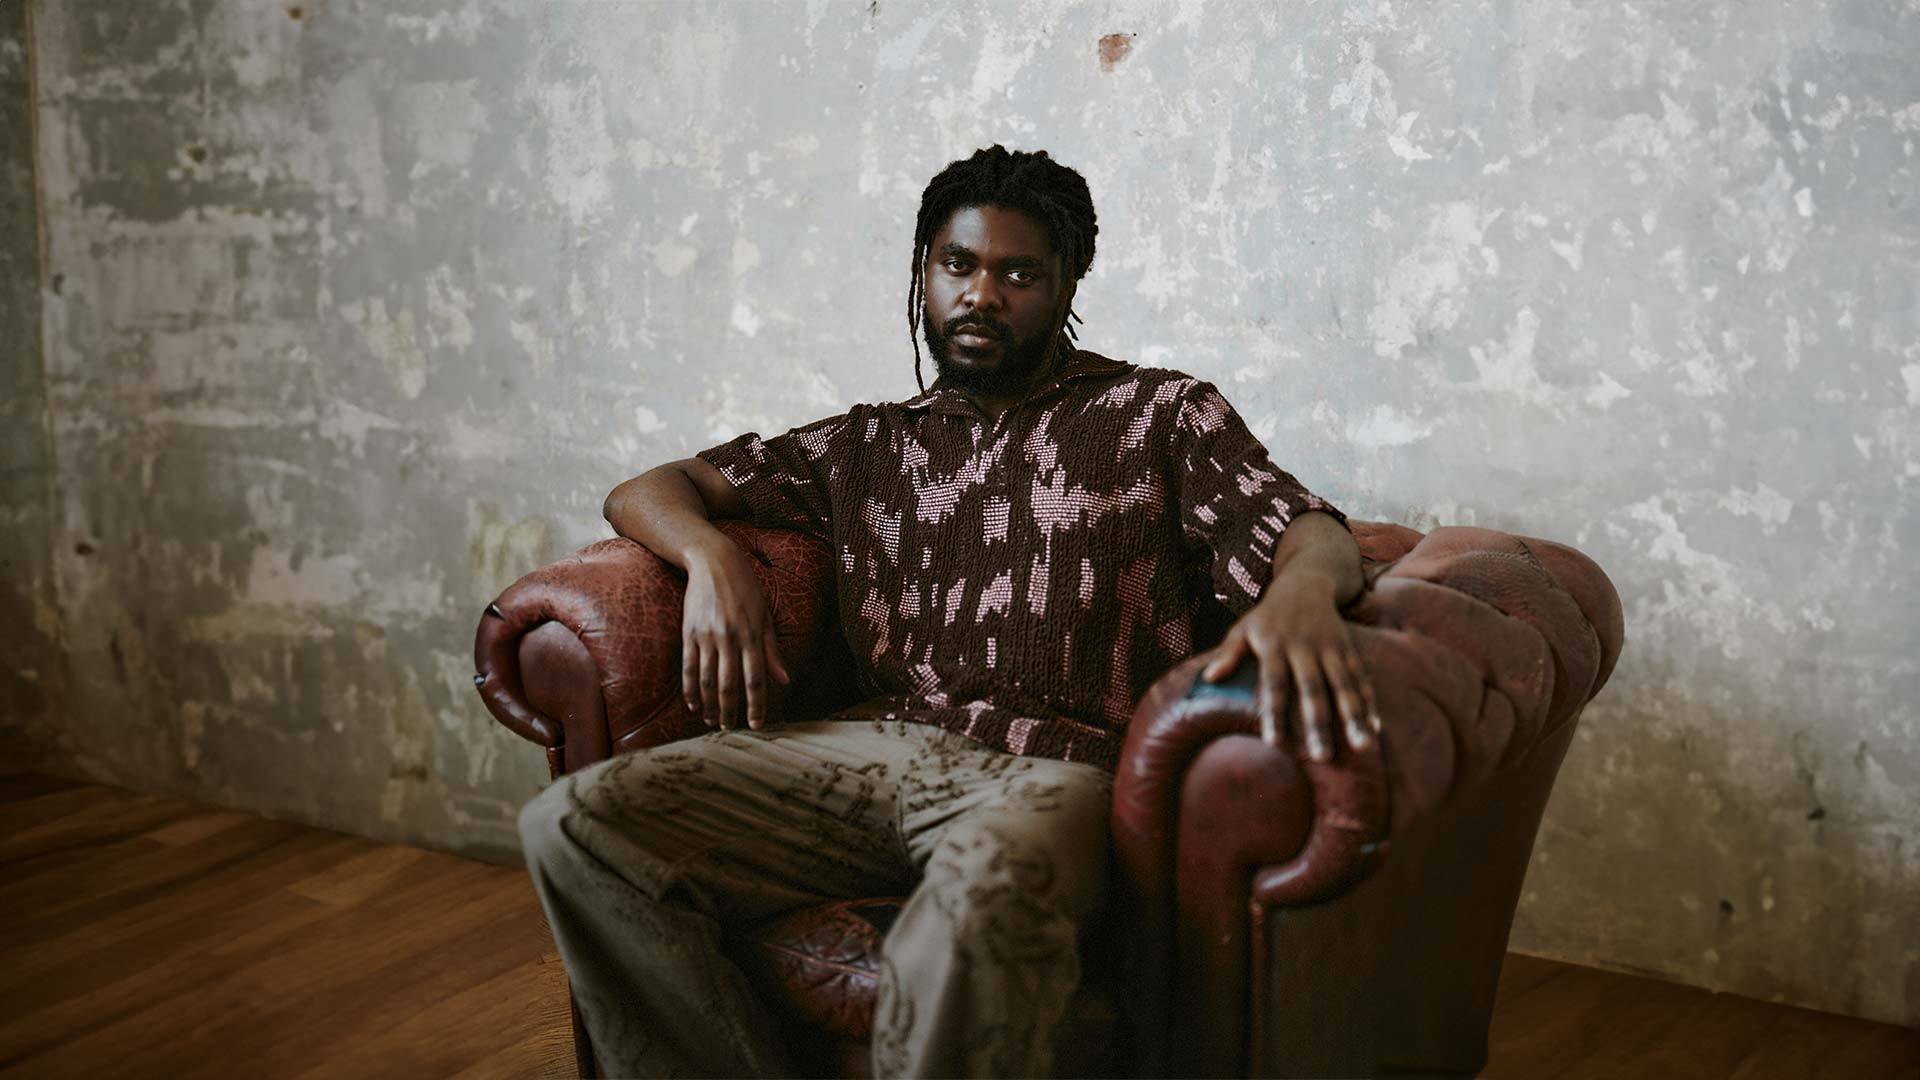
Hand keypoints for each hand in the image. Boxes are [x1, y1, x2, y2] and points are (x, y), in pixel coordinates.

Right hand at [680, 542, 790, 730]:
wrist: (713, 561)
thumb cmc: (745, 589)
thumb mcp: (765, 617)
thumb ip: (772, 651)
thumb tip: (785, 680)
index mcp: (752, 636)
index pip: (756, 679)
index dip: (757, 705)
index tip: (757, 724)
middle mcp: (729, 638)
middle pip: (729, 685)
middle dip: (730, 711)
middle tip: (730, 729)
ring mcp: (707, 636)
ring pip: (707, 680)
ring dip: (710, 705)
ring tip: (713, 722)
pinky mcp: (689, 632)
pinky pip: (688, 667)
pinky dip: (690, 689)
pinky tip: (694, 704)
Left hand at [1200, 581, 1379, 761]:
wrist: (1305, 583)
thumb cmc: (1268, 615)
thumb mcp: (1243, 628)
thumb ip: (1228, 653)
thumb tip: (1208, 678)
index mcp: (1274, 645)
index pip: (1273, 683)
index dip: (1274, 712)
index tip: (1274, 743)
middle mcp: (1304, 647)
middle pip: (1312, 688)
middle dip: (1318, 723)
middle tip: (1322, 756)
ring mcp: (1330, 647)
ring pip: (1343, 684)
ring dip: (1353, 716)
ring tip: (1362, 745)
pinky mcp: (1348, 648)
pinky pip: (1360, 677)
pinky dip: (1368, 701)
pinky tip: (1374, 727)